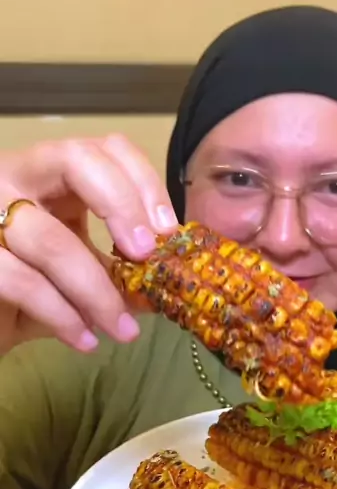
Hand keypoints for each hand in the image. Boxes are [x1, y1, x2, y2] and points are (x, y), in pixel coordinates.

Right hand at [0, 134, 177, 354]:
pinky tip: (84, 340)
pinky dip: (61, 315)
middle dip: (121, 206)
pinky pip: (22, 282)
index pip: (106, 148)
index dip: (142, 181)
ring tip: (122, 329)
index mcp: (53, 174)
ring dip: (96, 290)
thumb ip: (120, 269)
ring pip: (50, 239)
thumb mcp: (81, 271)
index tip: (167, 230)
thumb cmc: (29, 291)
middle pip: (74, 160)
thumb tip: (170, 281)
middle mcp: (15, 177)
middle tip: (146, 255)